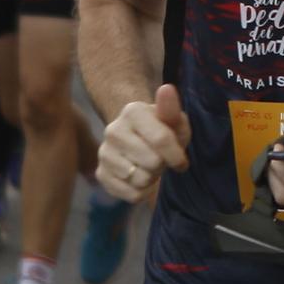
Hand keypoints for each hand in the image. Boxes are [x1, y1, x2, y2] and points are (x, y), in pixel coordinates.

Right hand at [98, 84, 190, 203]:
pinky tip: (140, 178)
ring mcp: (104, 153)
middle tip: (161, 159)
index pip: (160, 139)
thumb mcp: (174, 120)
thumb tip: (166, 89)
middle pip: (152, 162)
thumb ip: (172, 108)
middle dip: (162, 165)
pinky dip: (141, 191)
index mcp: (132, 111)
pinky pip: (130, 194)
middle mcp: (113, 130)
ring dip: (152, 179)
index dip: (177, 155)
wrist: (139, 140)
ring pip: (140, 180)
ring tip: (150, 167)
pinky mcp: (101, 174)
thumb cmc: (163, 130)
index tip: (182, 161)